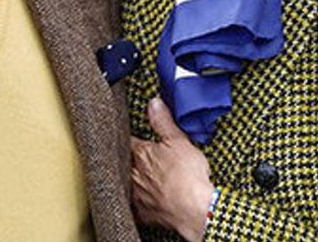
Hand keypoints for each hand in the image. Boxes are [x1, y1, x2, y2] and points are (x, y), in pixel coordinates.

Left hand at [131, 97, 215, 241]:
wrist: (193, 210)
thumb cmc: (187, 176)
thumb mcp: (178, 141)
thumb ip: (163, 121)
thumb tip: (153, 103)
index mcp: (140, 154)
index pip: (127, 141)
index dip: (129, 137)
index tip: (130, 134)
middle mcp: (133, 175)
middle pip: (124, 163)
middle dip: (128, 159)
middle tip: (135, 157)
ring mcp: (136, 196)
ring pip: (126, 184)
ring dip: (131, 181)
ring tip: (138, 179)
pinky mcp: (143, 215)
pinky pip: (134, 208)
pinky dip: (137, 204)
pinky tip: (142, 202)